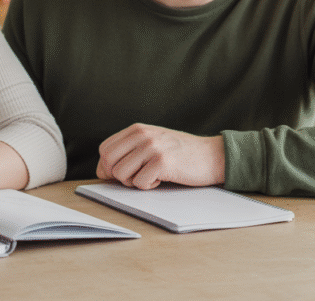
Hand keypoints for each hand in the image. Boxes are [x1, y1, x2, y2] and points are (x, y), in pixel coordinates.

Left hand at [96, 123, 224, 189]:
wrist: (212, 155)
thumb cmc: (180, 153)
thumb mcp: (153, 142)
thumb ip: (129, 150)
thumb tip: (102, 170)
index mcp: (137, 129)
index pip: (105, 149)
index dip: (107, 166)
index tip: (119, 175)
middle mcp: (142, 135)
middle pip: (109, 162)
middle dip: (117, 176)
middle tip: (135, 178)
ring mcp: (152, 148)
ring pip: (121, 174)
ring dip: (134, 182)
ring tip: (151, 176)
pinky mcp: (162, 163)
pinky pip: (140, 183)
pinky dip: (149, 186)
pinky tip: (162, 178)